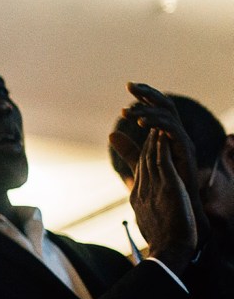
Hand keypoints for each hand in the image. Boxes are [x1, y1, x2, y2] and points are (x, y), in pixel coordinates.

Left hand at [114, 83, 208, 246]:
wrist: (179, 212)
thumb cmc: (164, 189)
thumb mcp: (142, 164)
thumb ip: (129, 150)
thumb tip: (112, 134)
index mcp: (168, 136)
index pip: (158, 108)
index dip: (145, 96)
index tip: (128, 87)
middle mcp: (177, 136)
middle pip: (166, 106)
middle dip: (148, 93)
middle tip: (130, 86)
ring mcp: (183, 144)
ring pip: (169, 116)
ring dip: (149, 109)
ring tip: (129, 110)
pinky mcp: (186, 153)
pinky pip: (174, 132)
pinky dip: (158, 124)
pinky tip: (142, 122)